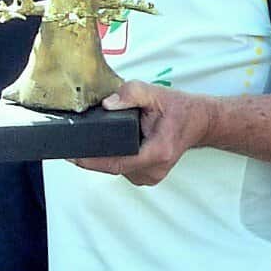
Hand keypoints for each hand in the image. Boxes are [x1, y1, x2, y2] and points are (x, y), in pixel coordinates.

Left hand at [70, 81, 213, 185]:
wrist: (199, 122)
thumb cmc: (180, 110)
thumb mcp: (155, 93)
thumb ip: (131, 93)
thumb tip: (108, 104)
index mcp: (157, 152)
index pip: (116, 162)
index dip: (91, 160)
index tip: (72, 155)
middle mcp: (153, 170)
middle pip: (112, 167)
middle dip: (93, 154)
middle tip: (76, 137)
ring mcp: (150, 177)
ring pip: (115, 169)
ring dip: (103, 156)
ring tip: (94, 138)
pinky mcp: (146, 177)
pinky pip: (121, 169)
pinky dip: (113, 157)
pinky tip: (109, 144)